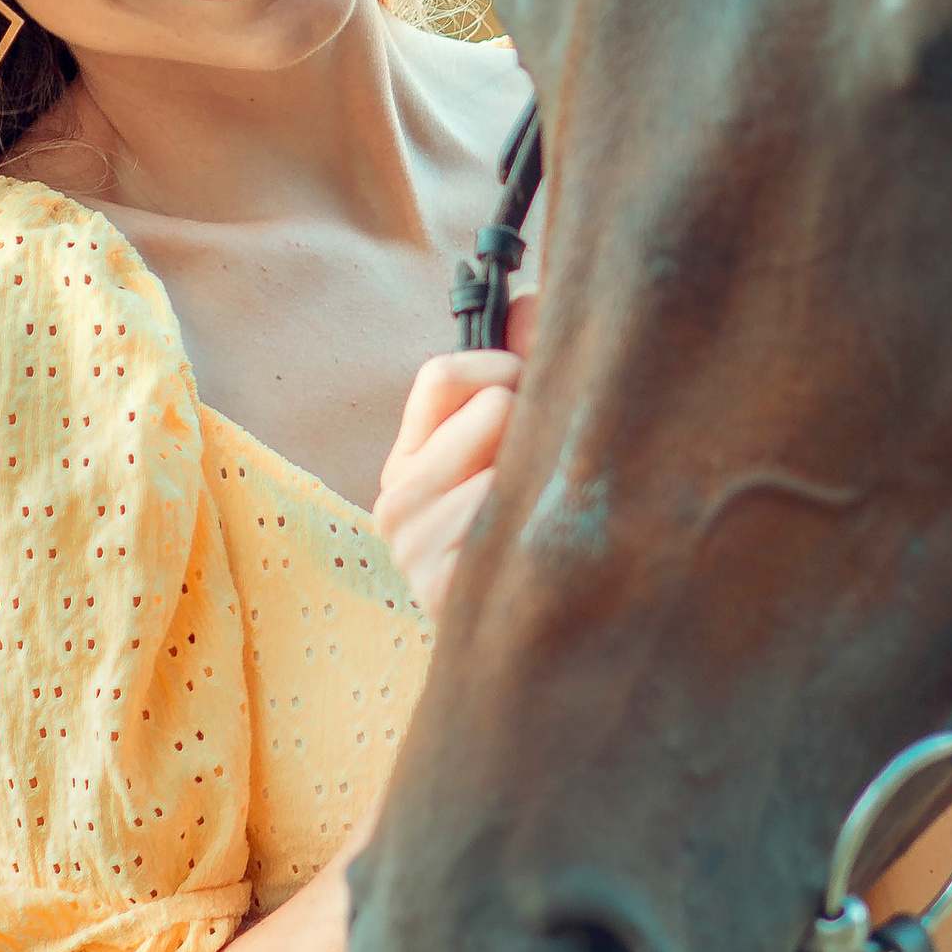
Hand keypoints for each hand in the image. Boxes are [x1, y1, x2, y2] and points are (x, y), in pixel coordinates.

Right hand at [373, 298, 535, 615]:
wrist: (544, 651)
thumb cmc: (533, 534)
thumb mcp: (520, 446)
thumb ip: (522, 365)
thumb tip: (530, 301)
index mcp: (410, 460)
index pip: (443, 374)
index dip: (504, 366)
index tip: (536, 393)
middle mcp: (396, 500)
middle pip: (490, 406)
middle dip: (538, 427)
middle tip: (555, 473)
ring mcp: (411, 548)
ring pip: (505, 462)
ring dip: (545, 484)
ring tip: (553, 522)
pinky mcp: (437, 590)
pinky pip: (504, 518)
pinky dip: (537, 529)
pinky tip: (542, 559)